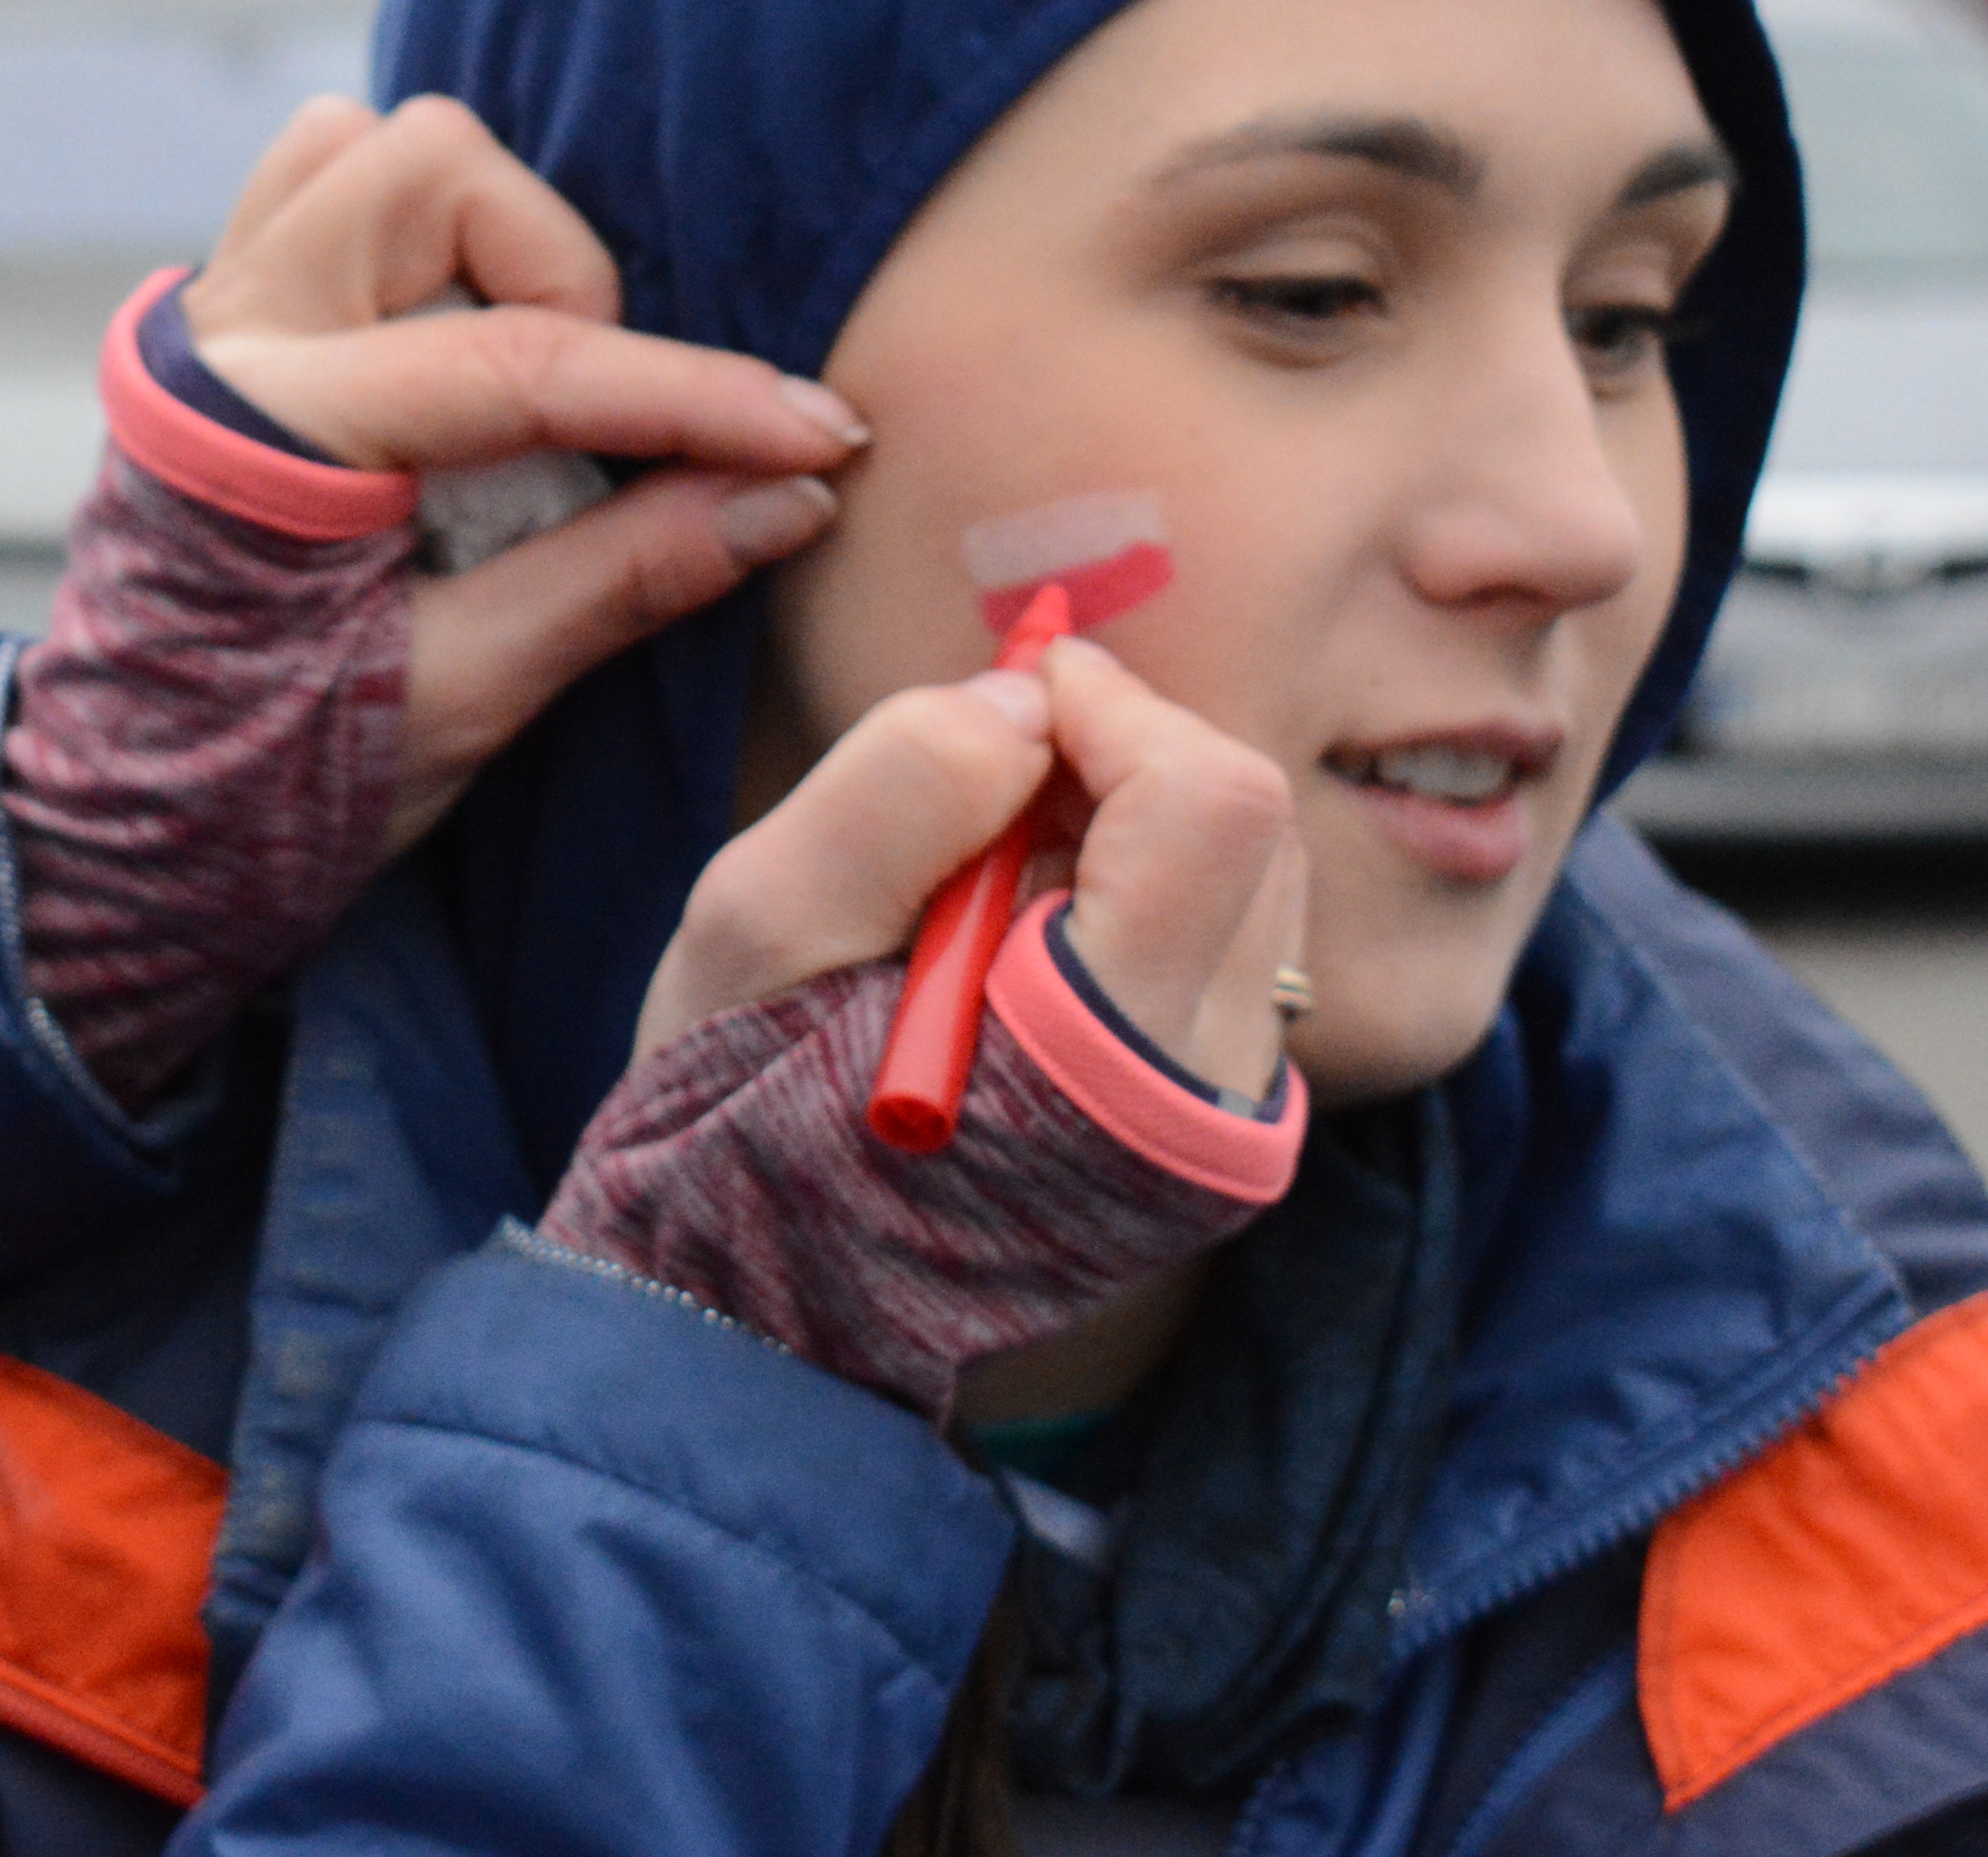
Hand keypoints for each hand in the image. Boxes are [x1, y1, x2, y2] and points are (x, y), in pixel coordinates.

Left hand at [178, 93, 866, 851]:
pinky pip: (323, 193)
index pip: (519, 364)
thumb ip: (619, 577)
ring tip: (535, 367)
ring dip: (481, 235)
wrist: (129, 827)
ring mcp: (213, 317)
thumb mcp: (463, 700)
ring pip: (365, 150)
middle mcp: (222, 340)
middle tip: (605, 415)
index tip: (820, 436)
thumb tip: (791, 497)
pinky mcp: (225, 326)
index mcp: (263, 439)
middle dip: (560, 268)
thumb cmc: (274, 789)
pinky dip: (420, 242)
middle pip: (428, 167)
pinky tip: (469, 352)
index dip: (694, 396)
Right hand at [638, 637, 1300, 1102]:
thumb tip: (1026, 701)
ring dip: (1135, 816)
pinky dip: (1145, 881)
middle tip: (989, 781)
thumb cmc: (734, 1109)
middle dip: (1124, 755)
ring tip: (993, 865)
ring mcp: (1231, 1108)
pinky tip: (1026, 923)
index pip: (1208, 806)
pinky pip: (1232, 935)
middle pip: (1252, 823)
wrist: (765, 1292)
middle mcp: (1208, 1088)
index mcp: (1103, 1052)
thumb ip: (894, 795)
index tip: (1011, 693)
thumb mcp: (757, 928)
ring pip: (1253, 871)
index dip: (1113, 707)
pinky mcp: (1223, 1111)